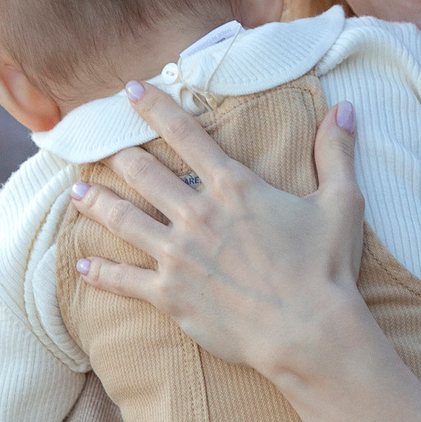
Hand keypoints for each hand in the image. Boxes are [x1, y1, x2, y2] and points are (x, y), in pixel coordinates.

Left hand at [68, 80, 369, 381]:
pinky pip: (124, 280)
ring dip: (96, 204)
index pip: (184, 134)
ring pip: (123, 220)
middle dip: (118, 157)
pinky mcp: (170, 295)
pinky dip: (100, 273)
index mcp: (233, 187)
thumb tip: (344, 108)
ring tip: (76, 193)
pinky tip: (82, 267)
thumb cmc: (326, 268)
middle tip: (99, 149)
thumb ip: (335, 152)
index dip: (154, 107)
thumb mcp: (341, 202)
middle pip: (143, 174)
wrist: (309, 331)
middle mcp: (197, 214)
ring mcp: (179, 255)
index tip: (130, 90)